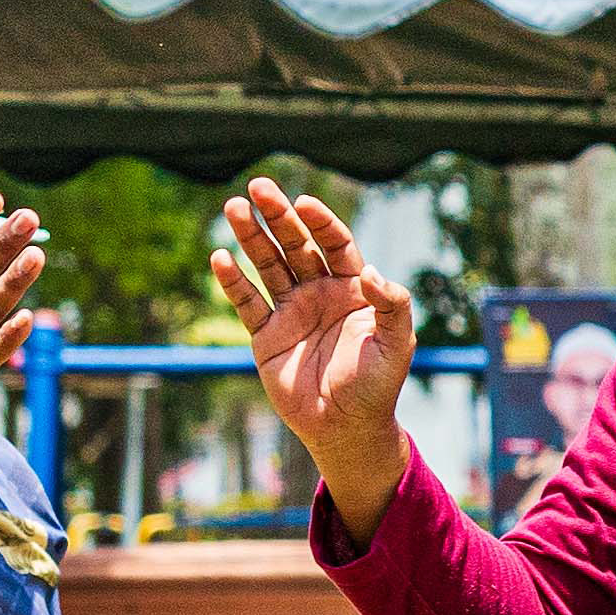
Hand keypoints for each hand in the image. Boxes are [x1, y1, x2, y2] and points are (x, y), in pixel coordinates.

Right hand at [210, 182, 421, 529]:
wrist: (346, 428)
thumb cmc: (377, 385)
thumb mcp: (396, 343)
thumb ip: (391, 304)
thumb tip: (369, 273)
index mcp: (352, 288)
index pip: (335, 244)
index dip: (320, 223)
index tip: (304, 203)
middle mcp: (319, 293)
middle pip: (296, 245)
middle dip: (278, 216)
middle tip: (258, 186)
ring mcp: (291, 311)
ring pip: (267, 265)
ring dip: (251, 237)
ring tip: (233, 206)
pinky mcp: (266, 335)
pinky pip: (247, 303)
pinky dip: (233, 282)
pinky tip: (220, 257)